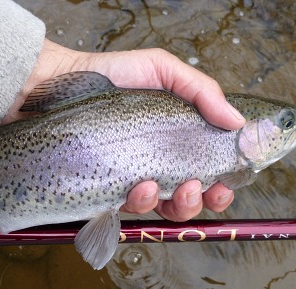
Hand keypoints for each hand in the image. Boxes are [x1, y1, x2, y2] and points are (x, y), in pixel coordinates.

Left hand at [2, 40, 244, 219]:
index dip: (222, 183)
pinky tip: (141, 187)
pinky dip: (142, 204)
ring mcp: (130, 180)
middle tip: (201, 188)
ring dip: (178, 206)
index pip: (207, 170)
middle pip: (189, 198)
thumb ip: (201, 91)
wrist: (57, 86)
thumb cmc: (110, 76)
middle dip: (202, 201)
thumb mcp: (161, 70)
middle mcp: (155, 164)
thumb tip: (239, 122)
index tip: (227, 183)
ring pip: (163, 210)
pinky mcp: (106, 191)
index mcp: (174, 141)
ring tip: (177, 187)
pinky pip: (130, 210)